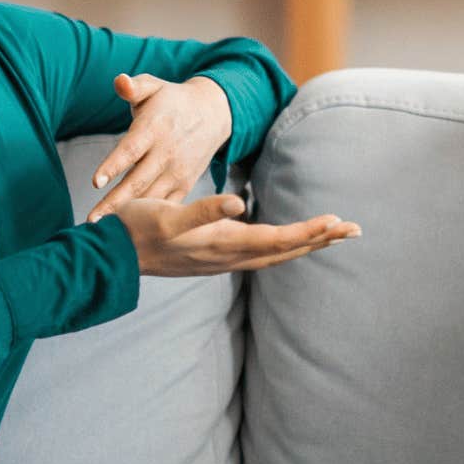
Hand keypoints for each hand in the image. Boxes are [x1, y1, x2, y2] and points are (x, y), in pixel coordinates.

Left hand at [88, 74, 232, 220]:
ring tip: (106, 232)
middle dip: (115, 202)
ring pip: (152, 198)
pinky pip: (167, 206)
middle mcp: (167, 153)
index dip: (113, 165)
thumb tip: (120, 81)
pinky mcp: (185, 185)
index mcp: (155, 128)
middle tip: (92, 221)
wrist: (214, 114)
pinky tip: (131, 232)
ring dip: (130, 215)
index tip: (95, 181)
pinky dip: (151, 219)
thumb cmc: (171, 101)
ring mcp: (177, 172)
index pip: (131, 149)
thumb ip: (134, 86)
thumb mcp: (154, 87)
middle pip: (138, 181)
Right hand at [111, 194, 361, 276]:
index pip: (279, 240)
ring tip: (333, 234)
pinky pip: (257, 253)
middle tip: (356, 229)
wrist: (108, 256)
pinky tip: (287, 240)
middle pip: (286, 250)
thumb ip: (202, 211)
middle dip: (321, 239)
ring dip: (306, 244)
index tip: (338, 221)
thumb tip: (237, 204)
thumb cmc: (135, 230)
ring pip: (274, 254)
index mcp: (222, 243)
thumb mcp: (167, 216)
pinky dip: (281, 246)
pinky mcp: (212, 256)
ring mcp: (221, 259)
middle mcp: (227, 256)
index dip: (310, 232)